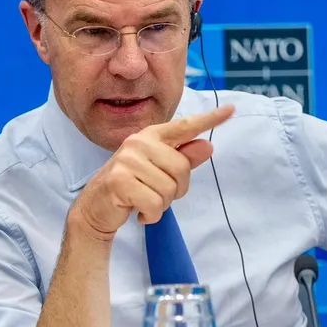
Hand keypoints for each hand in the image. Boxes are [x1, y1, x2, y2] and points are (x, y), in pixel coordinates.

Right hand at [68, 104, 235, 241]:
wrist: (95, 208)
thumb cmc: (131, 187)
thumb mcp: (159, 172)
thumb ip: (183, 159)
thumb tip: (208, 146)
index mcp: (151, 136)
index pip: (185, 126)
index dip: (210, 119)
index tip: (231, 110)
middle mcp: (139, 142)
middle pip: (182, 168)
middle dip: (175, 190)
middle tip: (155, 194)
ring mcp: (128, 160)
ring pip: (169, 189)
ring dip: (161, 205)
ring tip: (143, 201)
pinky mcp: (120, 180)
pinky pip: (155, 204)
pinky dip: (151, 216)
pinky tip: (138, 212)